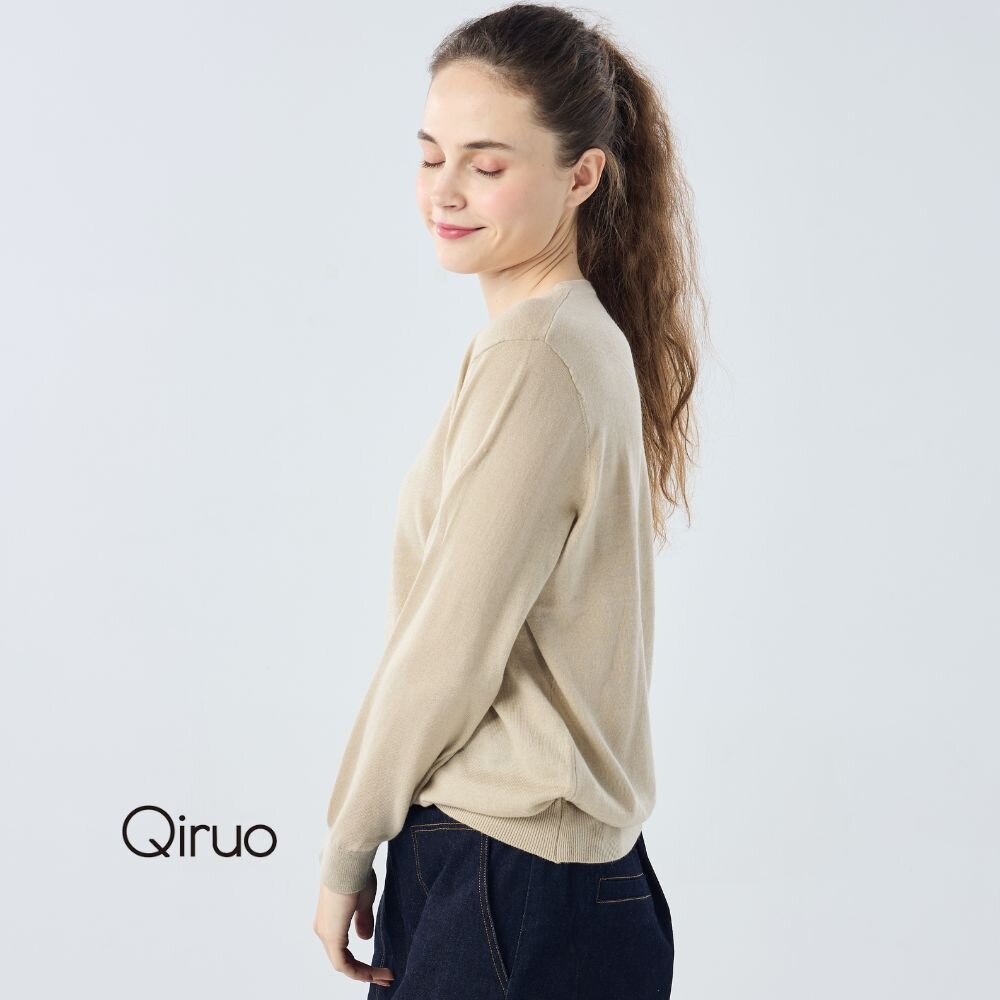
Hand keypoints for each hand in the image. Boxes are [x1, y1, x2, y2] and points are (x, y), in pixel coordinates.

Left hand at [313, 868, 394, 988]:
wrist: (347, 860)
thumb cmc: (355, 874)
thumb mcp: (362, 901)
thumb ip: (362, 920)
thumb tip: (364, 938)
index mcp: (329, 921)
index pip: (343, 951)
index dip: (360, 962)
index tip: (381, 967)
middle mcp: (323, 930)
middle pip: (343, 961)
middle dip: (365, 972)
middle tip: (385, 976)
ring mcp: (325, 933)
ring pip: (343, 964)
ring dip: (364, 973)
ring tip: (385, 976)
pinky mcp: (331, 935)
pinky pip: (343, 963)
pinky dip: (359, 971)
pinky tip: (375, 973)